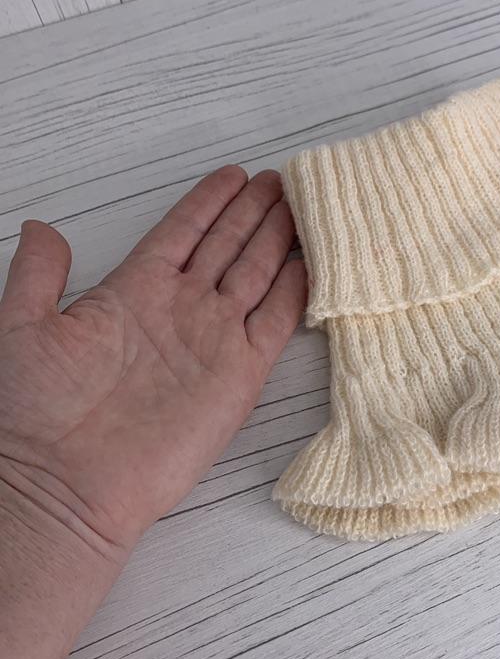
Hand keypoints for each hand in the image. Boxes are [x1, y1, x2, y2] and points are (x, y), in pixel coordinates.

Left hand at [0, 166, 306, 559]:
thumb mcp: (19, 326)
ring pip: (256, 274)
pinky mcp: (239, 376)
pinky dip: (296, 291)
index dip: (208, 202)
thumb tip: (42, 227)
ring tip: (302, 207)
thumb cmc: (33, 412)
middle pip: (227, 246)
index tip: (234, 174)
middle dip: (254, 211)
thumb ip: (37, 273)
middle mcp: (179, 310)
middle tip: (283, 181)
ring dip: (279, 239)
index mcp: (133, 291)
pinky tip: (311, 262)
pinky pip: (277, 321)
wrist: (65, 485)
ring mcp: (212, 340)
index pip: (182, 233)